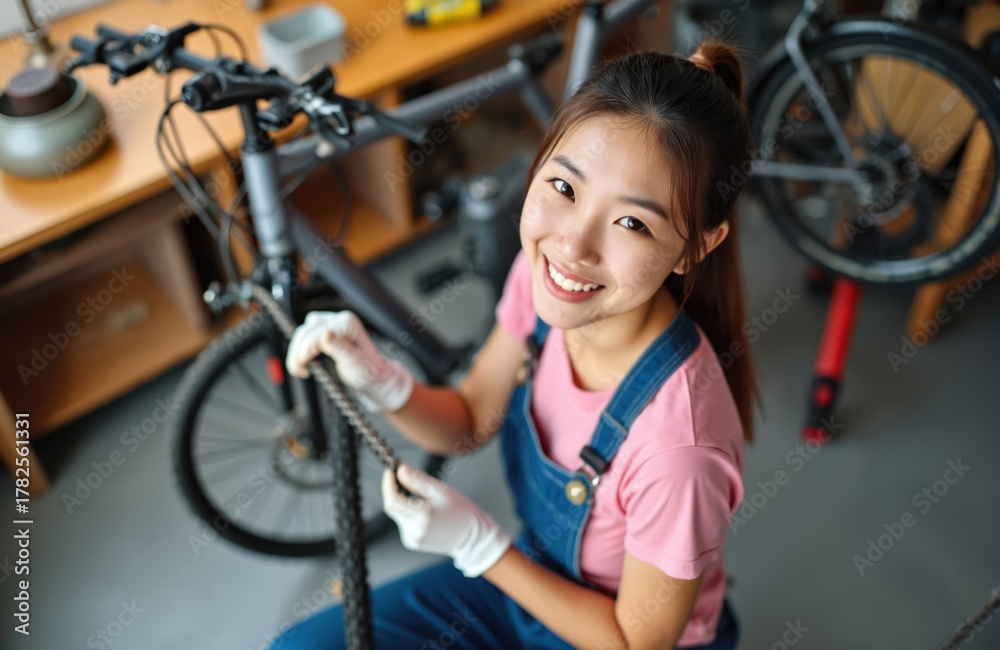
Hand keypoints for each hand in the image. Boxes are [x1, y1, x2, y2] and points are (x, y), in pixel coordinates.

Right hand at [284, 311, 413, 412]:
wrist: (372, 377)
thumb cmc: (367, 371)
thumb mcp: (354, 362)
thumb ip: (340, 348)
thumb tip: (325, 334)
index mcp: (347, 323)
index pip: (317, 333)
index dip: (306, 350)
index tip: (304, 369)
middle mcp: (338, 319)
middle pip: (306, 330)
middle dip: (298, 352)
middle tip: (299, 371)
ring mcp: (331, 324)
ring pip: (303, 333)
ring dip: (297, 351)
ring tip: (300, 370)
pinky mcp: (325, 332)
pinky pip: (305, 337)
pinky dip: (301, 351)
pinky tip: (303, 364)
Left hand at [382, 464, 510, 577]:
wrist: (472, 537)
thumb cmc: (461, 512)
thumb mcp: (441, 490)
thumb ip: (418, 479)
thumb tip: (400, 470)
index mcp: (421, 516)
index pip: (392, 499)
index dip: (388, 484)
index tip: (391, 471)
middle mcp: (414, 530)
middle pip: (393, 507)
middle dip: (395, 491)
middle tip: (403, 478)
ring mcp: (412, 539)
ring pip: (398, 514)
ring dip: (403, 502)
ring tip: (421, 497)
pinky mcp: (412, 542)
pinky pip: (404, 523)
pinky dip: (408, 513)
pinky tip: (423, 510)